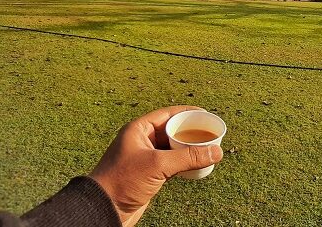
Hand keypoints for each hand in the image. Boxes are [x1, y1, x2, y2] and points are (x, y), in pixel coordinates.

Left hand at [89, 106, 223, 225]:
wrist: (104, 208)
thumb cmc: (123, 181)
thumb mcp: (158, 165)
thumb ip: (188, 157)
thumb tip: (216, 152)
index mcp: (138, 130)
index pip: (167, 114)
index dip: (186, 113)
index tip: (205, 114)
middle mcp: (141, 141)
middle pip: (171, 131)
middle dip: (190, 132)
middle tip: (209, 133)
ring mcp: (144, 158)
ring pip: (171, 148)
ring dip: (188, 149)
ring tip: (206, 148)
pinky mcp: (148, 175)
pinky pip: (170, 164)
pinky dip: (183, 163)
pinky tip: (195, 165)